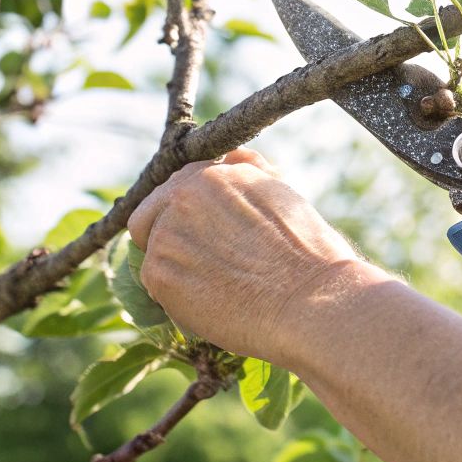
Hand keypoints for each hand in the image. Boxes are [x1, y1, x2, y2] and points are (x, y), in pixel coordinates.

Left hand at [127, 149, 378, 364]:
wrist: (310, 301)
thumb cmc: (307, 255)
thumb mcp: (281, 194)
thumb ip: (248, 172)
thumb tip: (229, 159)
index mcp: (214, 173)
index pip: (177, 187)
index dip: (189, 214)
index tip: (204, 235)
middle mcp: (184, 194)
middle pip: (151, 213)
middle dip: (169, 235)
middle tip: (201, 262)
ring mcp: (167, 233)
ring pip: (153, 250)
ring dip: (175, 266)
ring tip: (215, 286)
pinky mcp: (158, 273)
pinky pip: (153, 283)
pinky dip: (174, 294)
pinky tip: (208, 302)